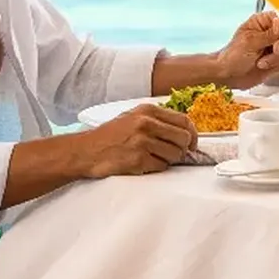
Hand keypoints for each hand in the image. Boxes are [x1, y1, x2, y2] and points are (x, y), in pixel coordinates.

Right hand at [79, 103, 196, 177]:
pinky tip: (143, 164)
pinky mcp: (138, 160)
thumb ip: (156, 119)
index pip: (184, 120)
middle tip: (175, 154)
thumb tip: (183, 130)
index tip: (192, 143)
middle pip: (184, 138)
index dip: (192, 134)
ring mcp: (142, 142)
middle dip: (183, 149)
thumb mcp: (132, 117)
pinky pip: (161, 167)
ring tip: (153, 158)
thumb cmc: (109, 136)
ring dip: (169, 160)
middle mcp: (147, 123)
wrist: (86, 151)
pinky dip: (156, 168)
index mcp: (148, 110)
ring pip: (175, 154)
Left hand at [217, 10, 278, 82]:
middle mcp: (272, 33)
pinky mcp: (277, 61)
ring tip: (261, 62)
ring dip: (277, 57)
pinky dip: (276, 64)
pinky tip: (263, 66)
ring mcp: (275, 47)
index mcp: (263, 22)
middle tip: (275, 50)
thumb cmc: (233, 55)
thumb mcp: (250, 41)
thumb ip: (269, 34)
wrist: (228, 76)